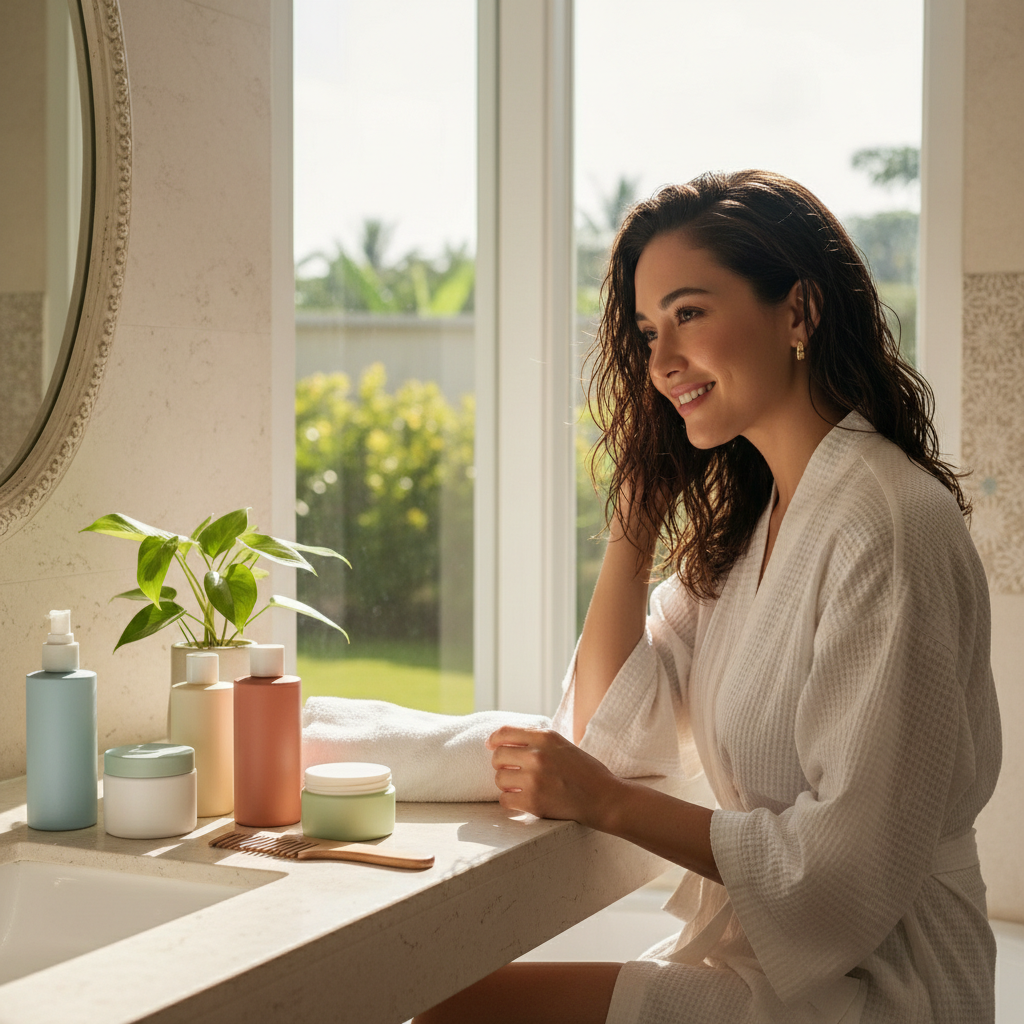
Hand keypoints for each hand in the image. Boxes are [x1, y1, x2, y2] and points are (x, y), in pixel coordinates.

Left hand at [486, 726, 622, 828]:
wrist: (604, 798)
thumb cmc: (584, 771)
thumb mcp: (562, 745)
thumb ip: (536, 740)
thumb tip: (503, 740)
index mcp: (545, 737)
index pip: (505, 733)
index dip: (494, 740)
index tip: (491, 746)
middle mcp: (537, 755)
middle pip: (498, 756)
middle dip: (500, 765)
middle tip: (511, 771)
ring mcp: (535, 779)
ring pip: (499, 779)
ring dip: (506, 784)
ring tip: (521, 786)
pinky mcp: (534, 802)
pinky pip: (505, 800)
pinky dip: (511, 801)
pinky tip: (522, 800)